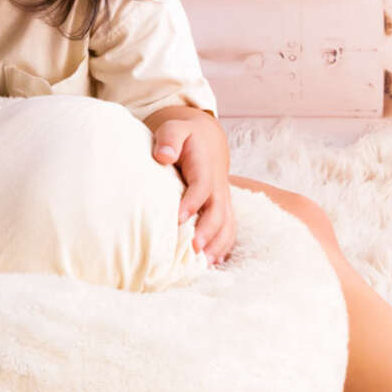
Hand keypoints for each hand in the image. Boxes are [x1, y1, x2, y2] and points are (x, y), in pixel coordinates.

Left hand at [152, 111, 236, 263]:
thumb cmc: (185, 136)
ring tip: (204, 263)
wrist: (207, 139)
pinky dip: (223, 246)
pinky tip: (213, 262)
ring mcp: (222, 199)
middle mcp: (217, 186)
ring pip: (226, 224)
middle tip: (194, 249)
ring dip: (218, 244)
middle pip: (218, 212)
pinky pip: (228, 229)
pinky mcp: (222, 208)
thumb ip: (169, 139)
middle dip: (208, 231)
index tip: (178, 219)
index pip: (201, 187)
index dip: (192, 203)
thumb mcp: (174, 129)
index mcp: (205, 168)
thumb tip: (163, 156)